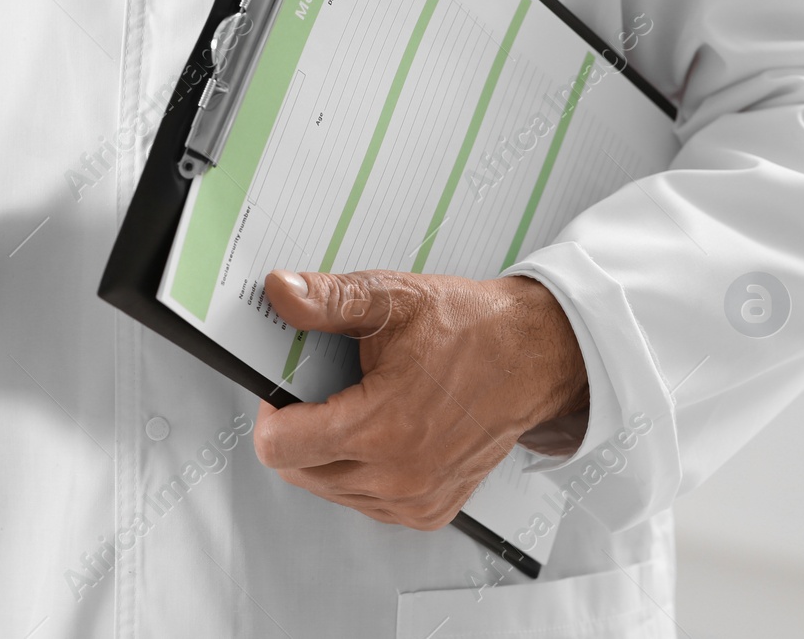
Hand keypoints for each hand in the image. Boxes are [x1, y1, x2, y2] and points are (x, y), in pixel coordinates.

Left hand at [252, 269, 587, 528]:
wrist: (532, 355)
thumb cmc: (469, 327)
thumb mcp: (391, 298)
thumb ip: (327, 299)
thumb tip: (280, 292)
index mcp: (382, 428)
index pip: (280, 447)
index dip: (270, 411)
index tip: (284, 387)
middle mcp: (398, 476)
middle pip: (296, 470)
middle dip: (297, 428)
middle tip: (323, 389)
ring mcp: (415, 500)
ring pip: (327, 488)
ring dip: (325, 452)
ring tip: (358, 406)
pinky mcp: (429, 511)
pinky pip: (364, 501)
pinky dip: (358, 470)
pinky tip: (380, 433)